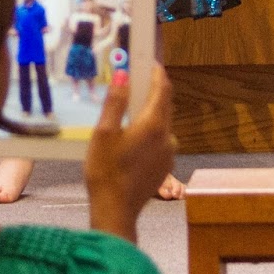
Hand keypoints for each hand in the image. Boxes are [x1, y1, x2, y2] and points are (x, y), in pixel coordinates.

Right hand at [84, 63, 176, 241]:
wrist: (115, 211)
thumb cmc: (105, 171)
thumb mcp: (103, 132)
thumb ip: (115, 101)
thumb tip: (123, 74)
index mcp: (154, 124)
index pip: (162, 88)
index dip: (156, 72)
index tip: (148, 61)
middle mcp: (167, 136)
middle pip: (166, 104)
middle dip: (154, 89)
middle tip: (137, 79)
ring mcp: (169, 153)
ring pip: (163, 123)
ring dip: (152, 111)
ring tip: (131, 109)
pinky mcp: (165, 167)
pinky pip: (161, 140)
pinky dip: (151, 130)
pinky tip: (134, 137)